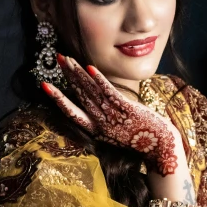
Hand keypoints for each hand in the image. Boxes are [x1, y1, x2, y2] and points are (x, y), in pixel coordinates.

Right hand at [41, 55, 180, 176]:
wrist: (161, 148)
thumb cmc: (141, 139)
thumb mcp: (118, 130)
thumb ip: (107, 116)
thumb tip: (99, 99)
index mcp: (97, 130)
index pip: (72, 112)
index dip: (58, 99)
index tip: (45, 85)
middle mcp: (102, 123)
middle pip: (80, 96)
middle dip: (68, 76)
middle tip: (58, 58)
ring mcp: (114, 116)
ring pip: (91, 92)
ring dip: (79, 74)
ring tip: (69, 58)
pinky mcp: (128, 110)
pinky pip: (110, 93)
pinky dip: (99, 80)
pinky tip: (90, 67)